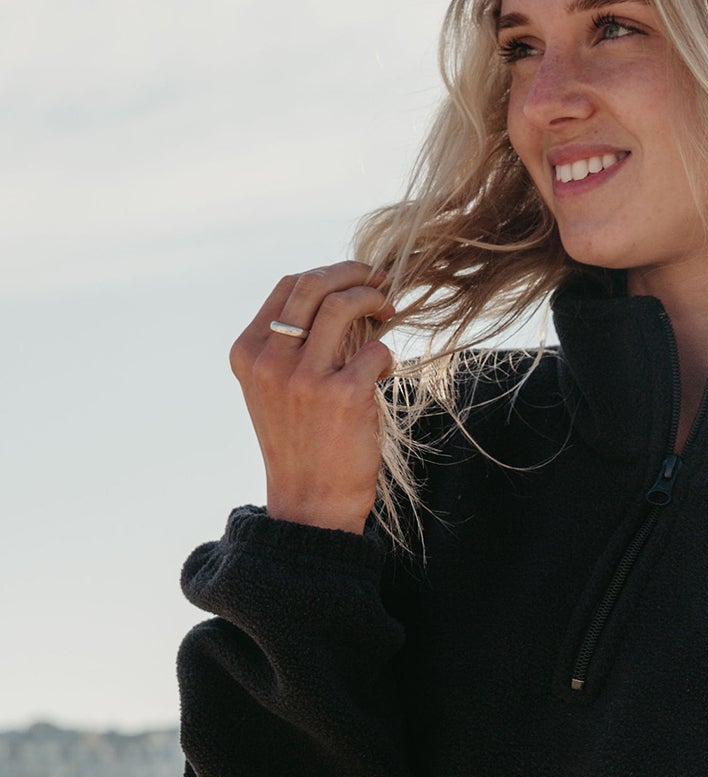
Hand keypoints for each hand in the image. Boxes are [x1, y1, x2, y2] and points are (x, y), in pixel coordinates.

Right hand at [229, 261, 398, 533]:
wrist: (309, 504)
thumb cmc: (300, 445)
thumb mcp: (274, 391)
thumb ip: (291, 346)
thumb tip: (341, 297)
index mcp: (248, 353)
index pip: (289, 287)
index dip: (328, 274)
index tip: (354, 278)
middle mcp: (270, 361)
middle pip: (314, 285)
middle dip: (354, 272)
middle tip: (380, 280)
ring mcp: (305, 378)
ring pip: (344, 306)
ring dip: (374, 300)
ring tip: (389, 312)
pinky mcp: (344, 395)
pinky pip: (375, 349)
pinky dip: (386, 353)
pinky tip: (385, 369)